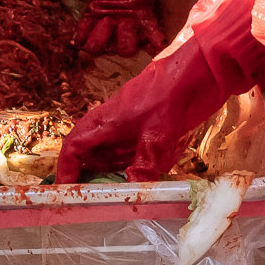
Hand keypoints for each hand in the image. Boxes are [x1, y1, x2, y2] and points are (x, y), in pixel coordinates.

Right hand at [57, 0, 264, 180]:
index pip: (74, 146)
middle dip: (84, 172)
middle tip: (88, 196)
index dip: (66, 168)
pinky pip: (127, 146)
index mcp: (107, 120)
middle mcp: (112, 121)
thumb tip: (131, 188)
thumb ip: (144, 164)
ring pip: (107, 149)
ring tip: (110, 192)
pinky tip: (138, 176)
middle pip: (86, 148)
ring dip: (106, 170)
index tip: (66, 189)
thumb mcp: (159, 135)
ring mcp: (129, 121)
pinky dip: (127, 163)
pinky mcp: (145, 122)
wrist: (199, 68)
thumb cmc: (173, 95)